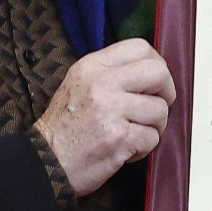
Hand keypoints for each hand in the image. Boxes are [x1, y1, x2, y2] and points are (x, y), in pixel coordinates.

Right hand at [34, 39, 175, 196]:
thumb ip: (111, 73)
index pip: (140, 47)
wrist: (45, 163)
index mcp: (92, 66)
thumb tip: (151, 72)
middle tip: (155, 108)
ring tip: (132, 133)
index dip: (157, 64)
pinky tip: (124, 149)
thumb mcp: (79, 84)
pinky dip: (143, 148)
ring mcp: (111, 110)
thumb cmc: (65, 127)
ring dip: (153, 127)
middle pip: (158, 72)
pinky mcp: (119, 137)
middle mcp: (102, 83)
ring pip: (160, 110)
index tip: (155, 82)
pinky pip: (152, 138)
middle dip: (166, 92)